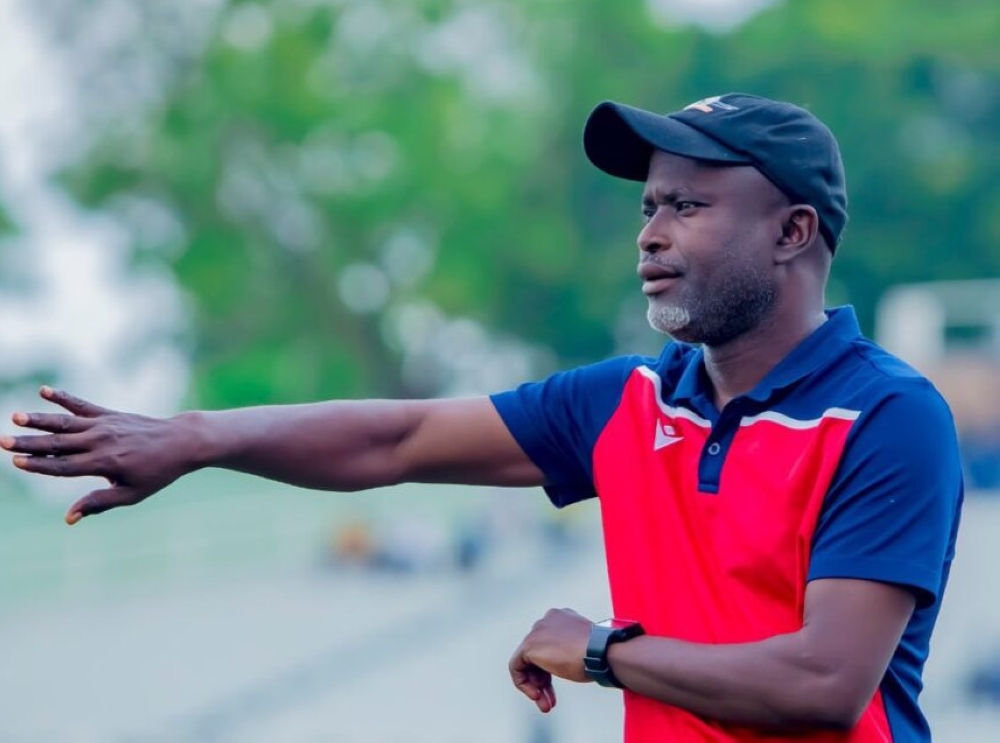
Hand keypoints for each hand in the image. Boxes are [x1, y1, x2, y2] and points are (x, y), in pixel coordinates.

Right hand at [2, 387, 199, 524]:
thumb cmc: (157, 473)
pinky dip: (64, 398)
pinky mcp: (109, 414)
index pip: (64, 466)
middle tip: (1, 441)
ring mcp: (105, 425)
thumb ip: (99, 502)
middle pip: (58, 444)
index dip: (39, 465)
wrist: (181, 442)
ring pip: (65, 423)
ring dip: (39, 419)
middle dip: (29, 443)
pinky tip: (44, 391)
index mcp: (104, 464)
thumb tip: (68, 518)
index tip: (15, 462)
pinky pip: (83, 405)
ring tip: (15, 416)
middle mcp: (101, 442)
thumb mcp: (132, 494)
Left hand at [509, 607, 592, 712]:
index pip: (550, 646)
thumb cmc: (601, 653)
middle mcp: (547, 621)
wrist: (600, 651)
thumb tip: (567, 663)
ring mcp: (537, 632)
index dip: (552, 670)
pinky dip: (524, 684)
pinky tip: (536, 695)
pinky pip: (516, 667)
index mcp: (561, 618)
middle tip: (550, 700)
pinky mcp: (529, 645)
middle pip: (537, 656)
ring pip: (527, 663)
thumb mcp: (585, 648)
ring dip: (536, 687)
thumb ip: (572, 650)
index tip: (559, 684)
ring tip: (546, 704)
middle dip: (543, 681)